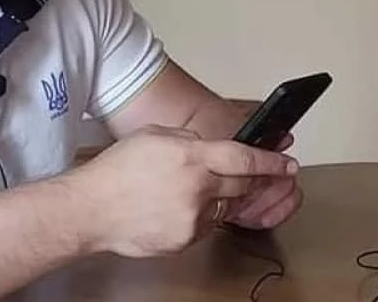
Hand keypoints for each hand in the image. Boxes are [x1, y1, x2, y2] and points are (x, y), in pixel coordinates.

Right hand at [67, 125, 297, 257]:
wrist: (90, 210)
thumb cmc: (116, 171)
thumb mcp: (156, 136)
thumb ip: (190, 142)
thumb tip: (211, 149)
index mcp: (192, 157)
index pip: (244, 158)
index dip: (271, 162)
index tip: (288, 164)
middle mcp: (197, 189)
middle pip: (242, 185)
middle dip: (256, 180)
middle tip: (262, 176)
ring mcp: (192, 219)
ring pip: (224, 207)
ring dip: (222, 197)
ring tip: (195, 189)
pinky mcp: (184, 241)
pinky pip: (206, 226)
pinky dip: (202, 216)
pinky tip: (180, 207)